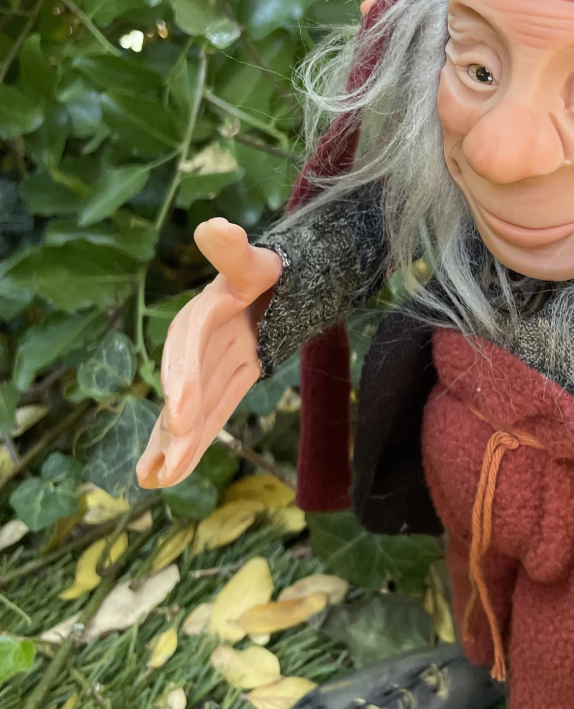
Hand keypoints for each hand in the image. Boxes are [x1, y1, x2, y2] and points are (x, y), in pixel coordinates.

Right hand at [136, 219, 282, 489]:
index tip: (179, 417)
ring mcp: (214, 362)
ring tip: (154, 481)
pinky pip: (213, 413)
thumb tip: (215, 227)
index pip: (190, 344)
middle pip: (186, 386)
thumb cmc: (271, 267)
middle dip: (174, 426)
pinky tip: (170, 475)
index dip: (182, 379)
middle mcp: (203, 340)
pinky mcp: (230, 378)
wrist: (284, 279)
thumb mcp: (257, 258)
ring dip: (178, 444)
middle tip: (160, 467)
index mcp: (208, 309)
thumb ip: (235, 250)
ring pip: (195, 407)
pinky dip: (197, 442)